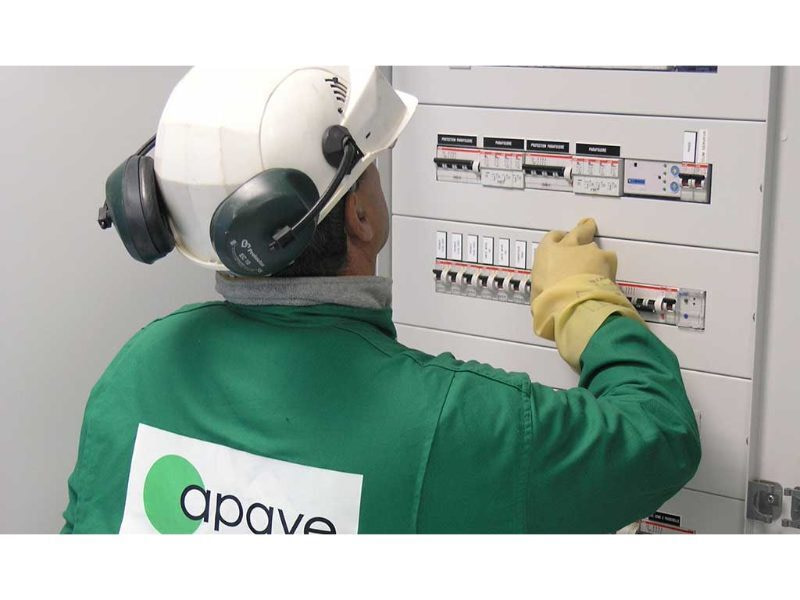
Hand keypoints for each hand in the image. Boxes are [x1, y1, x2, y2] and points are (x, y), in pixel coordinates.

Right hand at [531, 218, 643, 370]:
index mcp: (547, 252)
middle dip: (584, 229)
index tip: (562, 243)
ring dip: (597, 258)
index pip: (552, 238)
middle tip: (588, 226)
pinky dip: (608, 271)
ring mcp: (590, 251)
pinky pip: (609, 263)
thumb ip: (544, 289)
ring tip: (598, 271)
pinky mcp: (608, 260)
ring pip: (596, 249)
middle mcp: (569, 246)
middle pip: (579, 231)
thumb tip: (547, 298)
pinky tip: (606, 282)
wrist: (571, 304)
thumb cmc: (547, 301)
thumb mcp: (537, 296)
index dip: (558, 240)